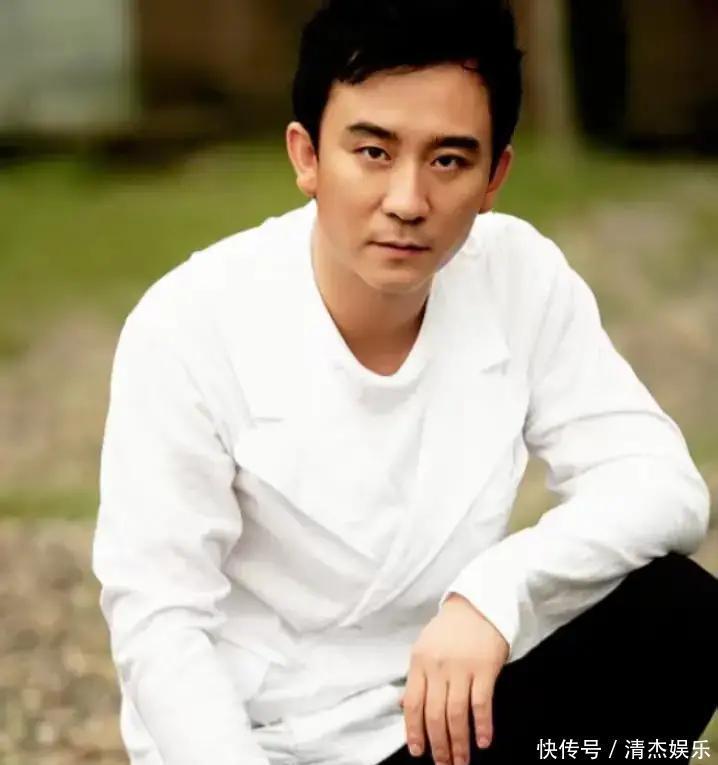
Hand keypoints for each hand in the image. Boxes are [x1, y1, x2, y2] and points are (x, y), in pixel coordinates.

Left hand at [399, 593, 508, 764]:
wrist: (478, 605)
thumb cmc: (449, 629)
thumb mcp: (424, 648)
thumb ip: (415, 678)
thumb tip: (401, 707)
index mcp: (419, 662)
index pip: (412, 703)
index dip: (413, 730)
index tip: (417, 751)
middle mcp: (437, 667)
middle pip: (434, 714)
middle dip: (438, 745)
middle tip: (443, 764)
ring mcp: (461, 668)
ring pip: (456, 714)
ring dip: (459, 743)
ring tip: (461, 761)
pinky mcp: (484, 669)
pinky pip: (481, 703)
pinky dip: (482, 725)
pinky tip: (482, 741)